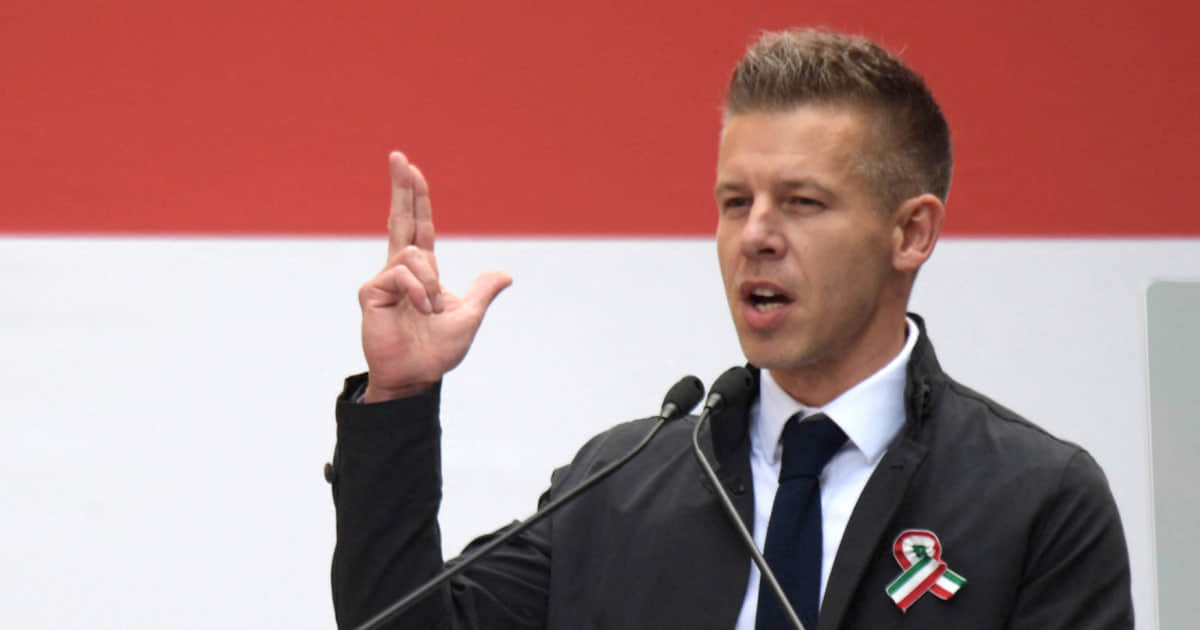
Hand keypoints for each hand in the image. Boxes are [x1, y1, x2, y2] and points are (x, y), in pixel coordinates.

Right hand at [358, 151, 511, 402]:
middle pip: (401, 219)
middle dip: (401, 187)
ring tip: (430, 311)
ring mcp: (384, 280)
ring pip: (414, 256)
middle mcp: (402, 270)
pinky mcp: (372, 292)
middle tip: (398, 155)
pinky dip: (418, 291)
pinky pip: (400, 274)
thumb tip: (505, 274)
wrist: (417, 377)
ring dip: (430, 284)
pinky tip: (420, 310)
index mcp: (423, 271)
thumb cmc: (437, 351)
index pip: (420, 227)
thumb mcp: (468, 317)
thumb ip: (482, 292)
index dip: (417, 199)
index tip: (412, 170)